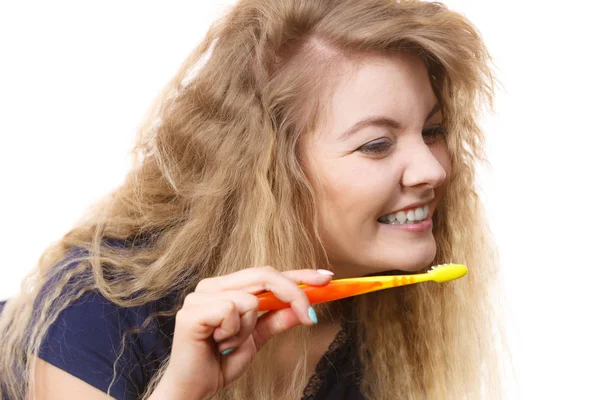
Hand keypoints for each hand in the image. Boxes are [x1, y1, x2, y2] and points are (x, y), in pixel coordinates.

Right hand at [149, 266, 332, 399]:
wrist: (193, 389)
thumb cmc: (219, 362)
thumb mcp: (256, 340)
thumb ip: (276, 320)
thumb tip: (304, 308)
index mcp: (227, 287)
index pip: (267, 273)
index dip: (298, 274)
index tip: (326, 277)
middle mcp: (212, 285)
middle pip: (263, 275)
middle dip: (293, 295)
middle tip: (309, 317)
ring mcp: (200, 295)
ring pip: (249, 298)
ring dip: (248, 329)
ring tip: (229, 344)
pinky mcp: (192, 310)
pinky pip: (232, 311)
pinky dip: (233, 333)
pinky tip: (218, 343)